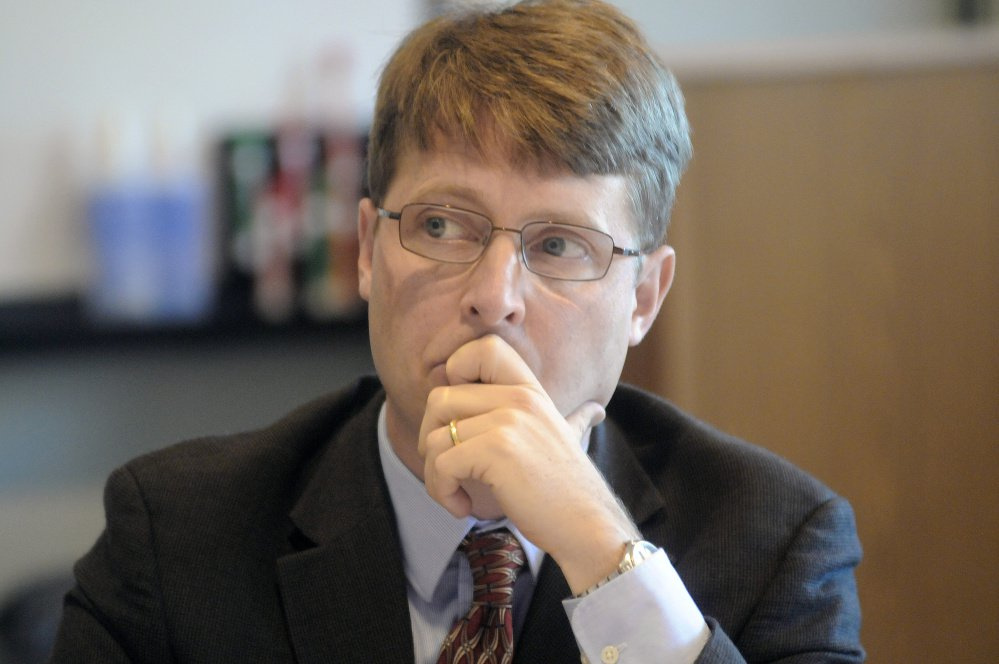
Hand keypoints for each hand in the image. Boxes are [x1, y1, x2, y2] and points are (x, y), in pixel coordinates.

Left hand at [417, 334, 638, 593]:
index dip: (456, 373)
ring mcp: (509, 421)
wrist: (587, 527)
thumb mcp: (568, 440)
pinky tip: (463, 507)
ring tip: (456, 494)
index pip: (483, 348)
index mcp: (530, 390)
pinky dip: (442, 491)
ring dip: (434, 475)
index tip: (462, 415)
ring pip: (435, 437)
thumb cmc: (569, 491)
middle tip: (448, 469)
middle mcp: (519, 397)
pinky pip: (441, 463)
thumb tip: (594, 410)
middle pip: (440, 398)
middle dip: (431, 438)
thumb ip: (571, 418)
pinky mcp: (497, 450)